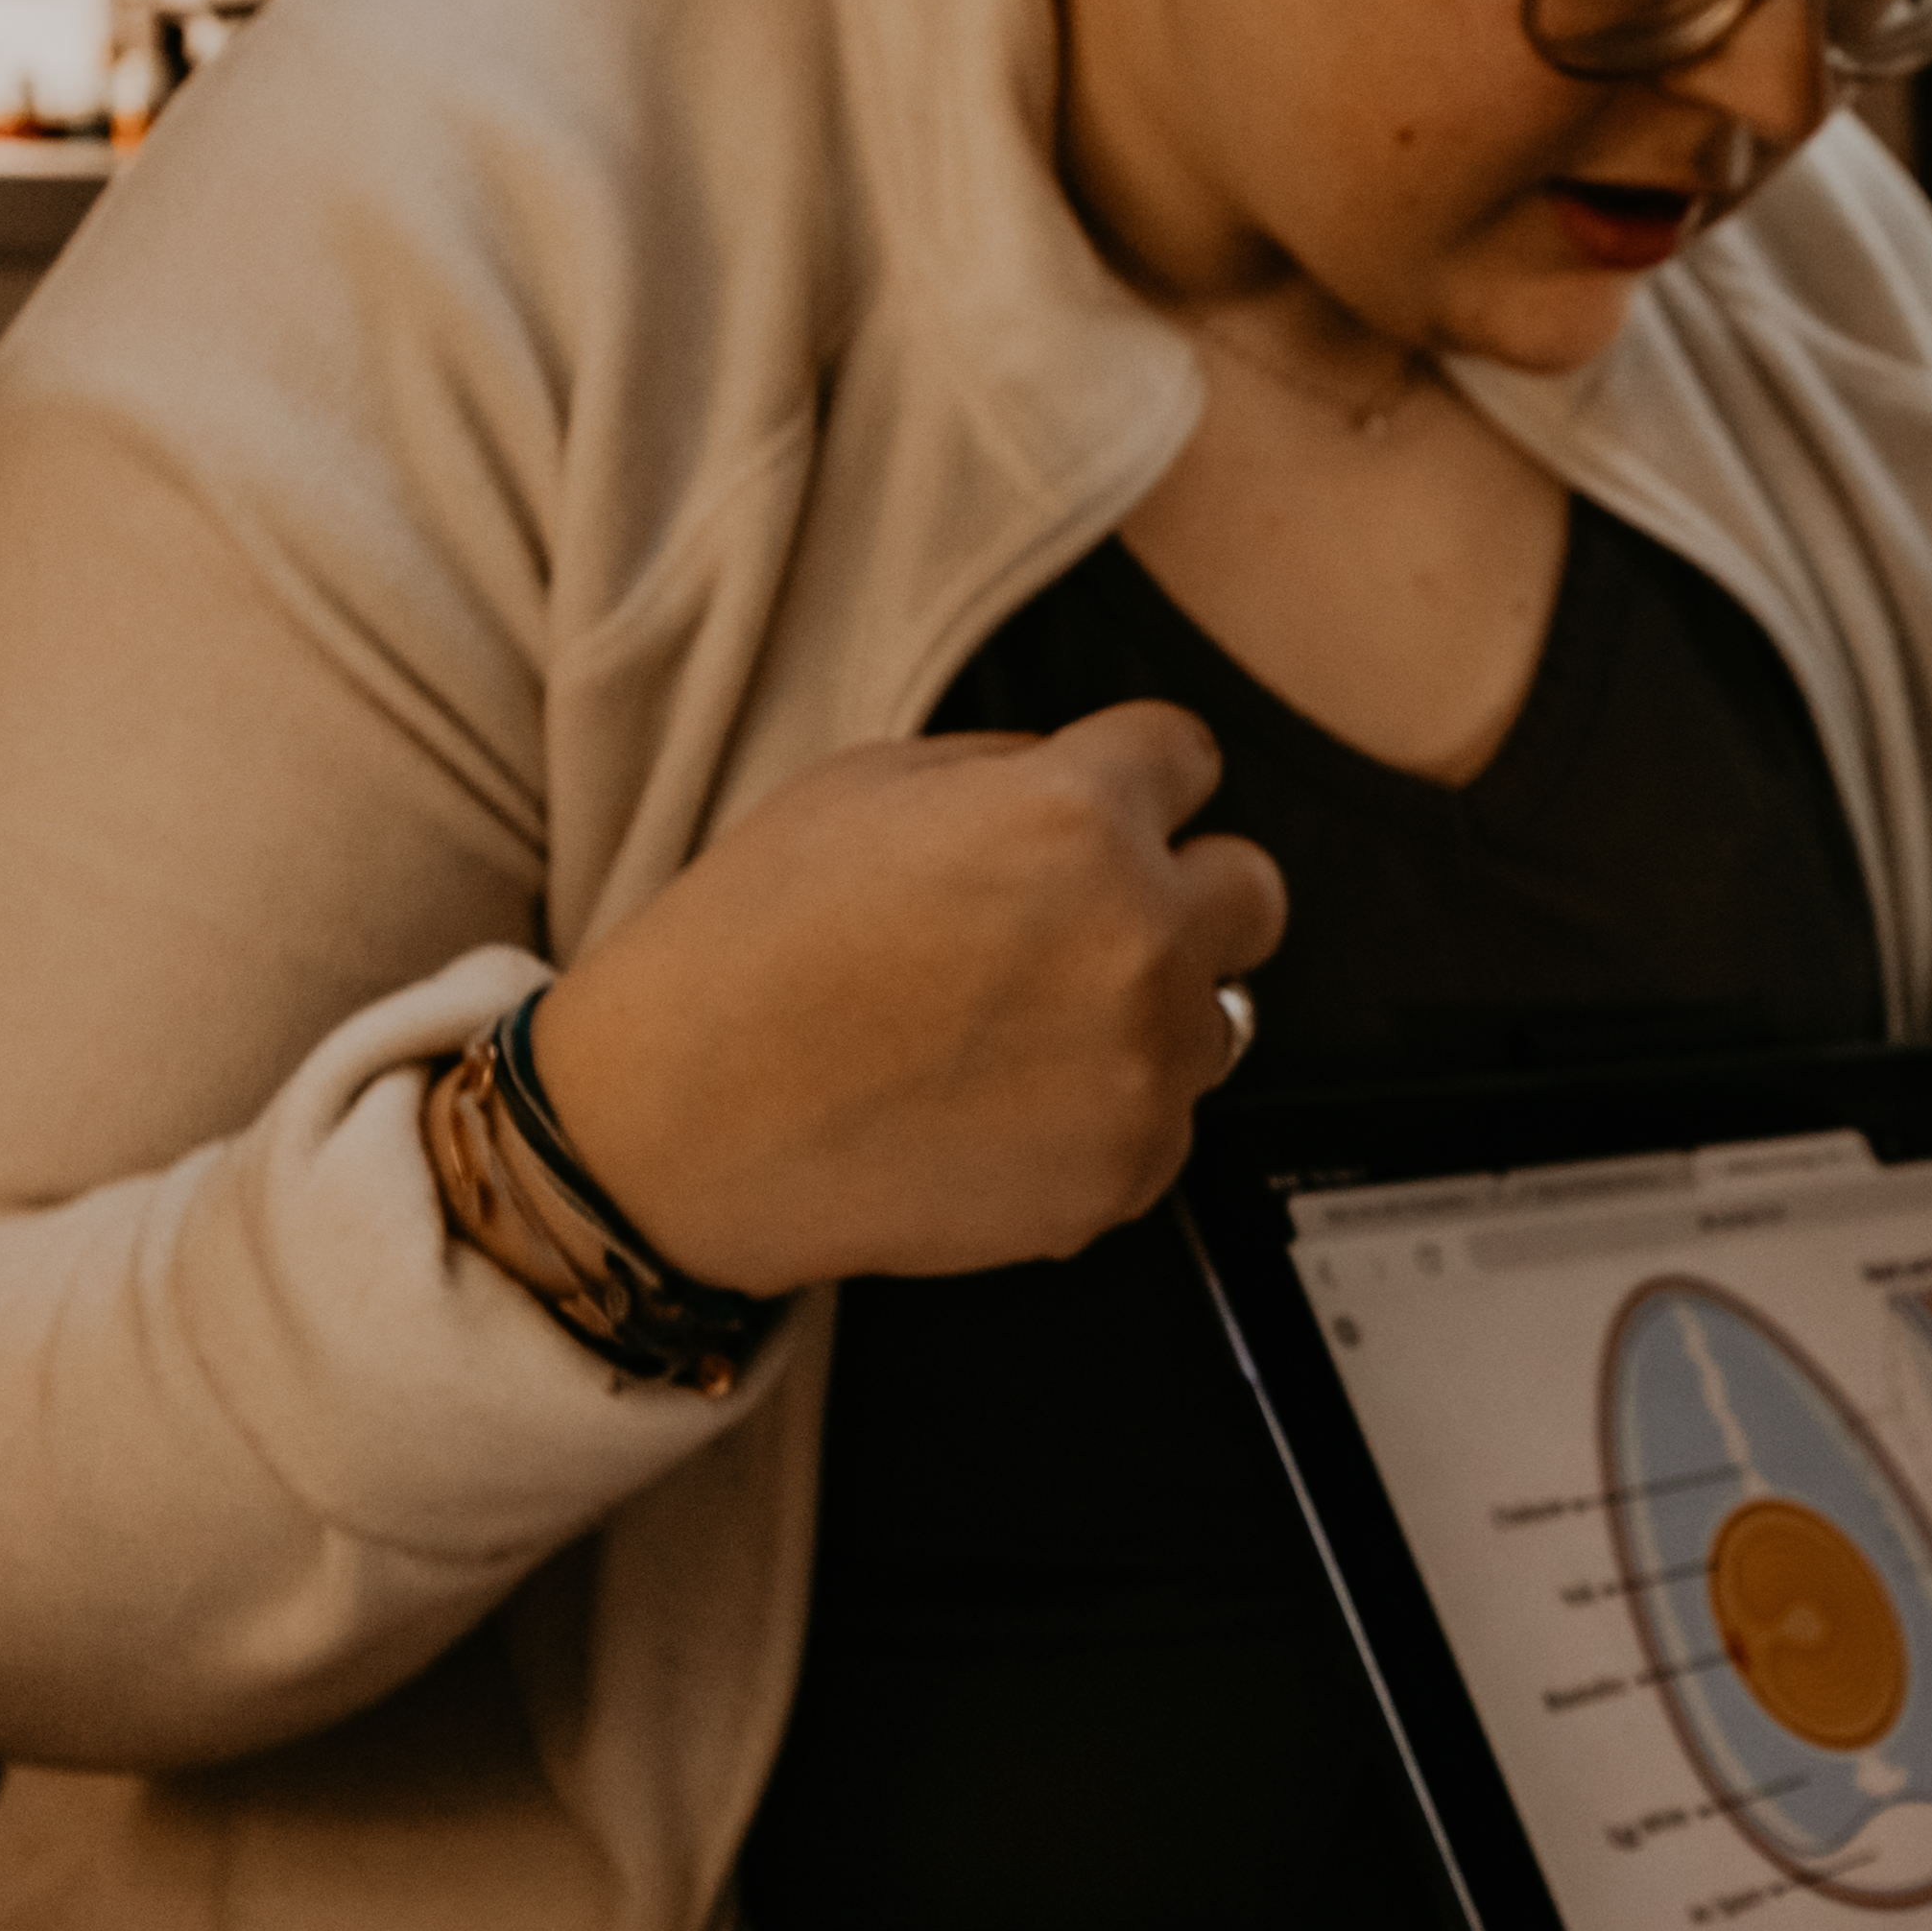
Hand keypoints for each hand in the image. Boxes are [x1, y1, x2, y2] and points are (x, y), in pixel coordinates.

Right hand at [523, 704, 1289, 1292]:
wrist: (677, 1129)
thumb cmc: (747, 948)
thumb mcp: (863, 784)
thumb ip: (1013, 770)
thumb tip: (1100, 786)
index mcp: (1077, 816)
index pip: (1192, 758)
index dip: (1140, 784)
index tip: (1113, 812)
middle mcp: (1138, 936)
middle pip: (1254, 891)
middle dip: (1186, 895)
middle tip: (1087, 926)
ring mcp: (1143, 1066)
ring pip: (1213, 1019)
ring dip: (1140, 1017)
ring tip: (1008, 1035)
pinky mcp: (1128, 1171)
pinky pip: (1163, 1124)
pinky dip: (1102, 1117)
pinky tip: (994, 1111)